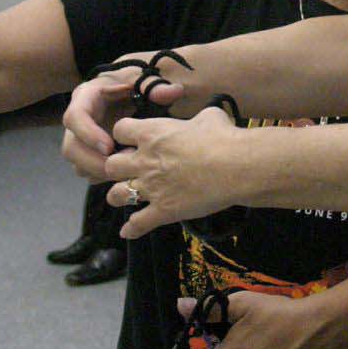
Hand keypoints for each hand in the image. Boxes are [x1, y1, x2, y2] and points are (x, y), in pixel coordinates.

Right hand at [59, 61, 183, 180]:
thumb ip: (157, 86)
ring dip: (98, 172)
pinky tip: (124, 175)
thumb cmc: (134, 82)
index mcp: (86, 97)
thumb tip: (175, 92)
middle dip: (92, 161)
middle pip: (70, 147)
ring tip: (125, 173)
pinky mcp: (89, 151)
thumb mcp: (143, 79)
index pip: (75, 117)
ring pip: (77, 163)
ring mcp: (81, 138)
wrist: (130, 89)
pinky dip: (103, 176)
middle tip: (118, 168)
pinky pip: (87, 170)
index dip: (88, 134)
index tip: (109, 148)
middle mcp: (78, 119)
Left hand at [104, 103, 241, 237]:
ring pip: (116, 195)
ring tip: (126, 197)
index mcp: (152, 134)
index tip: (133, 140)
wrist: (237, 167)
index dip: (124, 135)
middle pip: (110, 166)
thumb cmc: (224, 137)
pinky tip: (128, 232)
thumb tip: (205, 118)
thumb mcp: (209, 116)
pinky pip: (137, 223)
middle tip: (130, 170)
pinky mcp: (163, 211)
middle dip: (117, 168)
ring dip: (120, 196)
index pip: (119, 130)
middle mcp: (145, 161)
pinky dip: (132, 229)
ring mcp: (151, 188)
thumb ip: (197, 118)